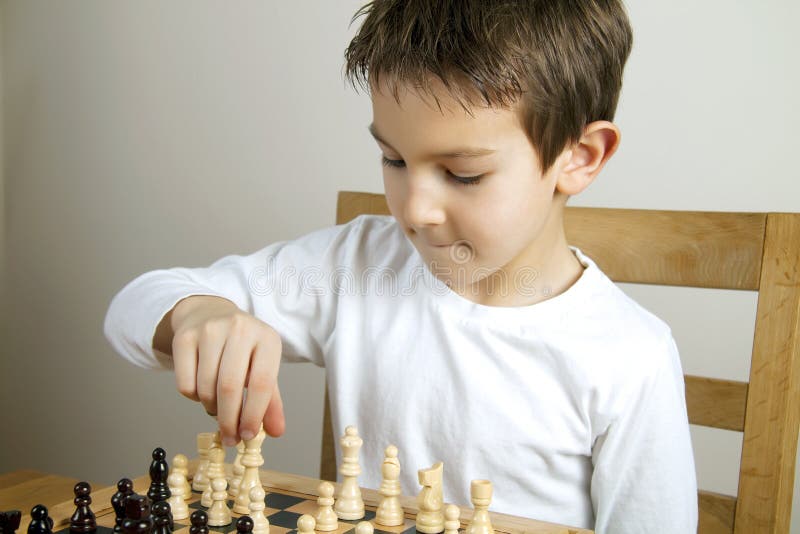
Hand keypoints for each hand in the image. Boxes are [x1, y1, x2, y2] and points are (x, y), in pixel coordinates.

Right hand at [169, 295, 284, 444]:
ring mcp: (210, 330)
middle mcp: (240, 329)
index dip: (253, 415)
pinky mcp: (185, 337)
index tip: (247, 436)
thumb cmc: (241, 348)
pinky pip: (185, 384)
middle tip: (230, 438)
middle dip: (229, 420)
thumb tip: (276, 432)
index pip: (262, 383)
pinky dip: (193, 397)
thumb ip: (271, 401)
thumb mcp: (262, 367)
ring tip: (218, 406)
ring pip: (205, 388)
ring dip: (211, 408)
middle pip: (230, 387)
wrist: (209, 313)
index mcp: (267, 338)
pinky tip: (202, 388)